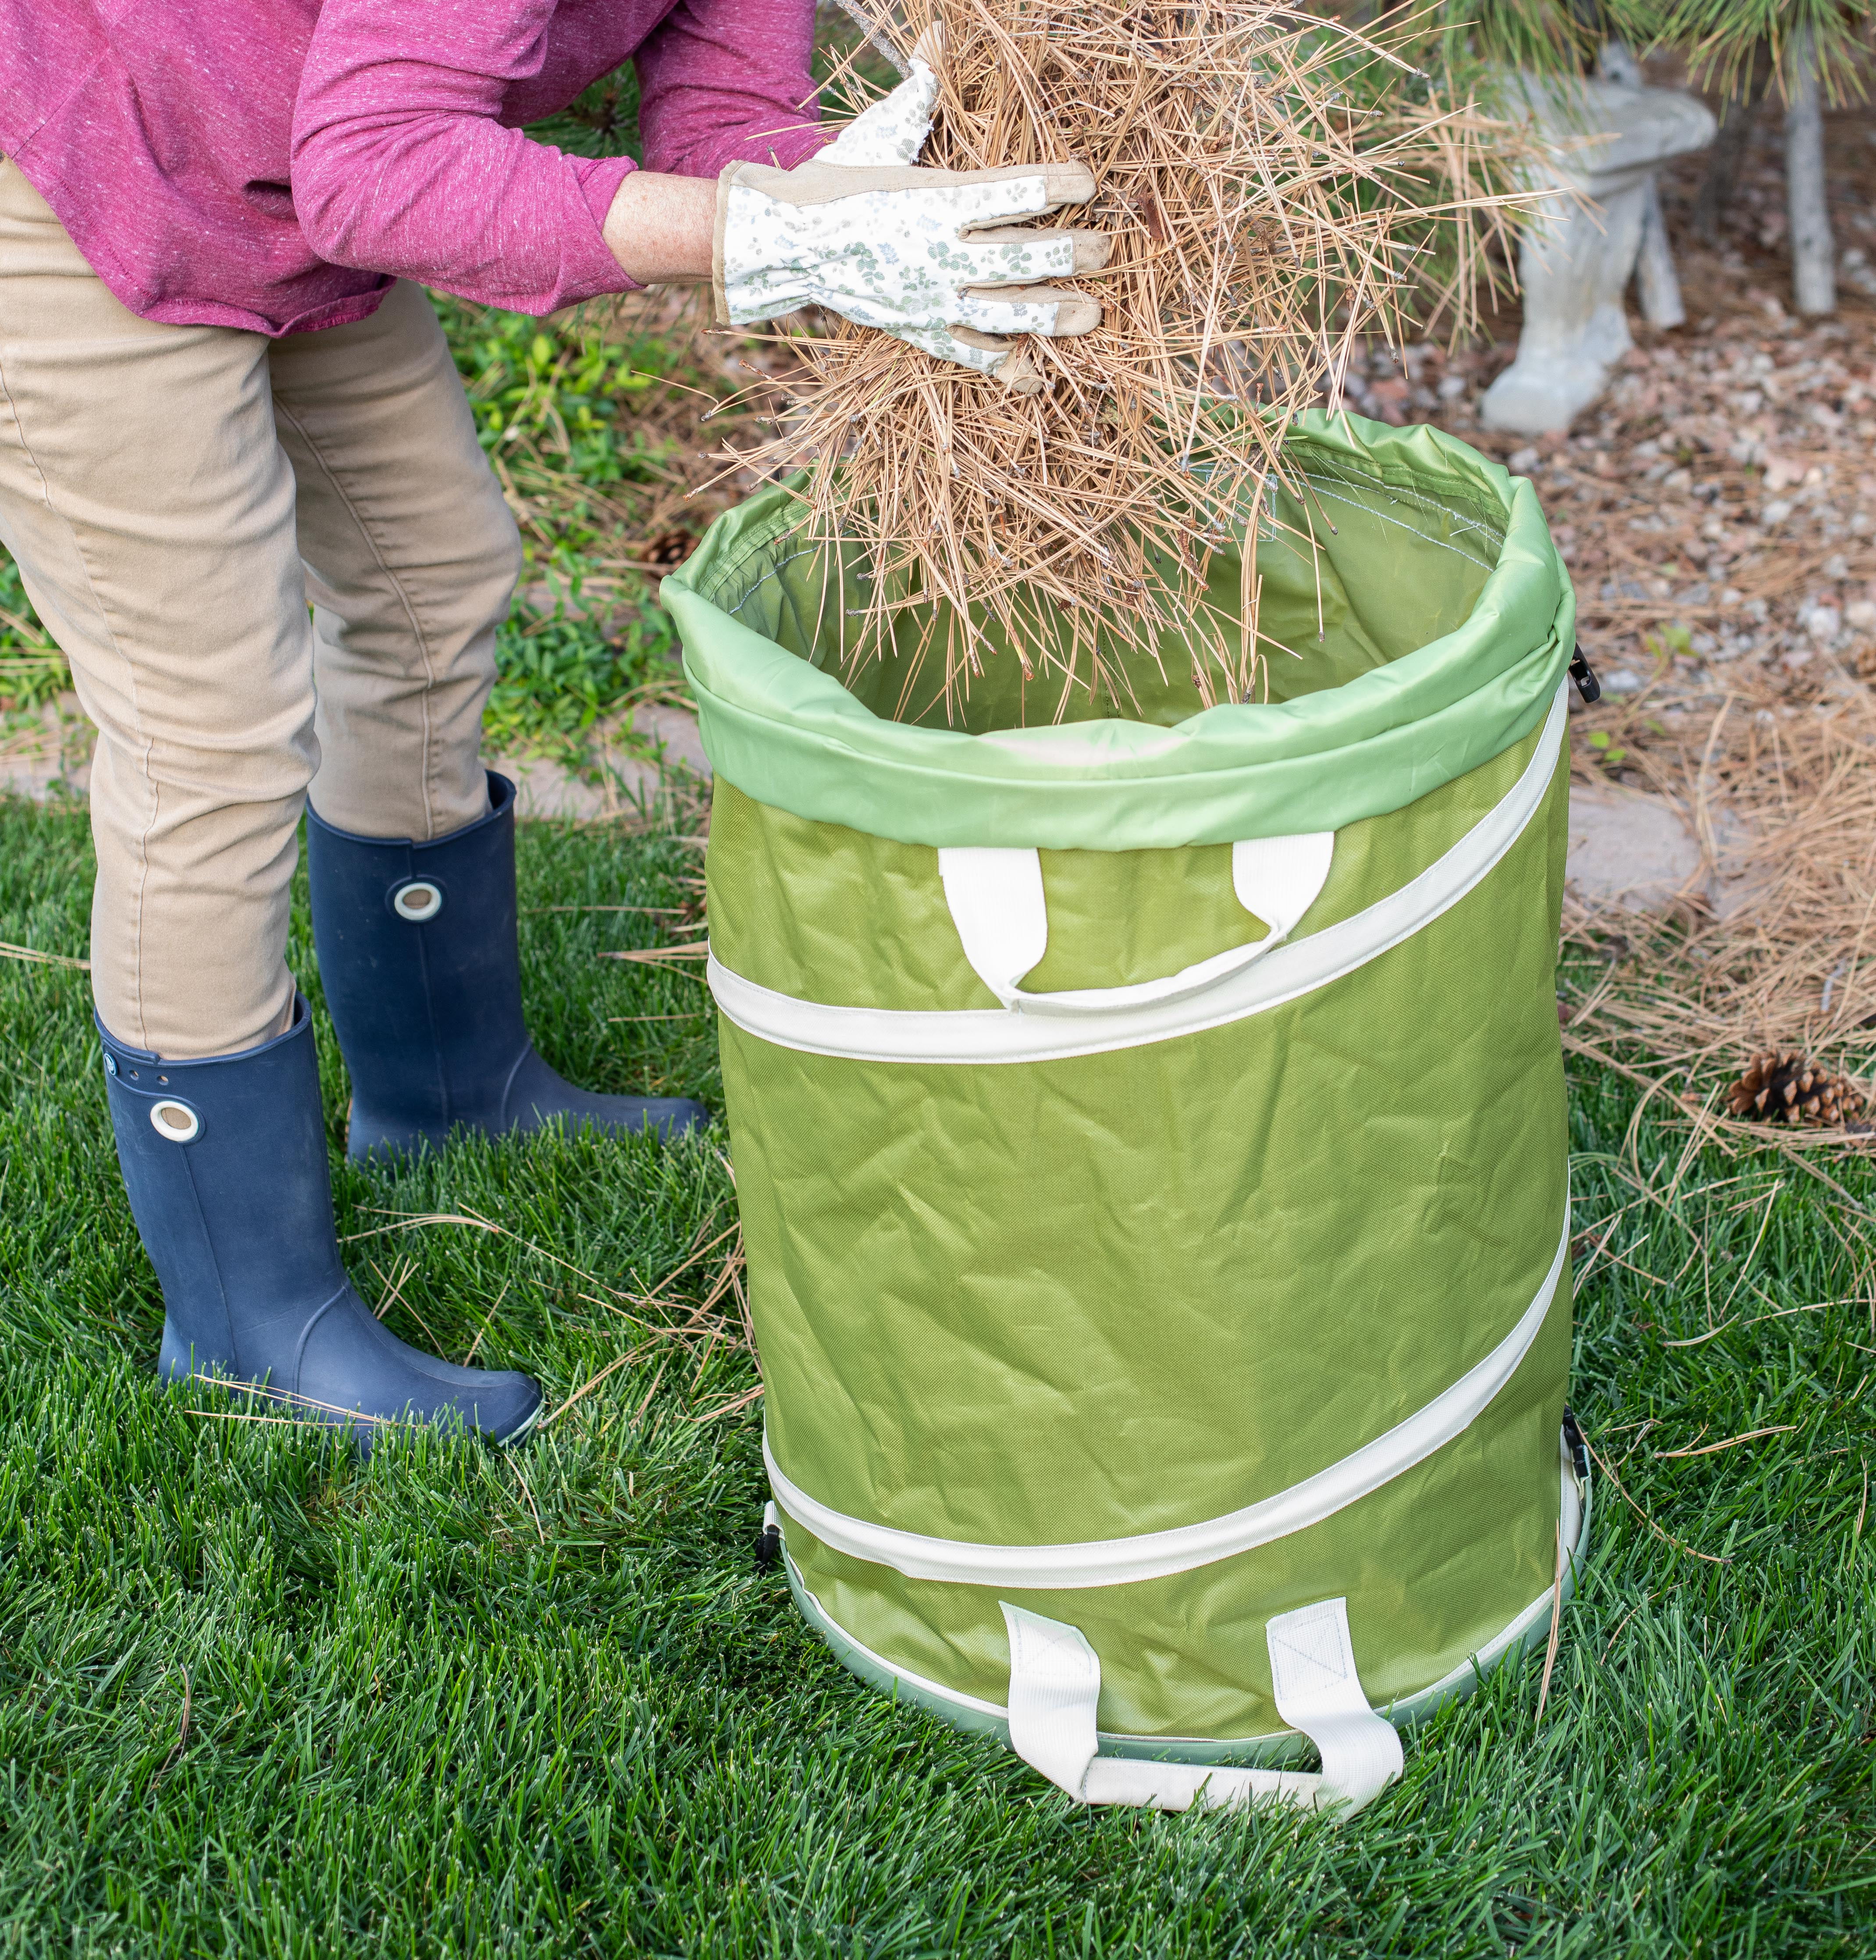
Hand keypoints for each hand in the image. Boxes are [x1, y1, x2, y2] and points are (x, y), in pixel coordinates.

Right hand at [714, 44, 1107, 391]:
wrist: (789, 244)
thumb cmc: (836, 182)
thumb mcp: (878, 134)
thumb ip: (918, 94)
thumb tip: (937, 38)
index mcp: (937, 200)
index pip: (1013, 192)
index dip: (1056, 186)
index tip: (1087, 183)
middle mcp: (941, 255)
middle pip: (1021, 257)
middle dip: (1070, 255)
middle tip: (1106, 251)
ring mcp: (932, 299)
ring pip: (1006, 313)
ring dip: (1053, 315)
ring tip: (1092, 316)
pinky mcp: (921, 330)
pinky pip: (971, 354)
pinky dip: (1005, 368)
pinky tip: (1037, 375)